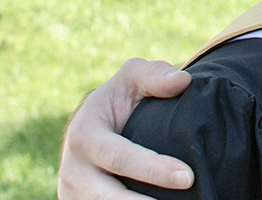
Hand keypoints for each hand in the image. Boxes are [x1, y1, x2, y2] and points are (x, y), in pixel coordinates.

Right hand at [58, 59, 194, 197]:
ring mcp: (75, 194)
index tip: (186, 177)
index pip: (119, 157)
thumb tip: (182, 81)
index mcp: (84, 136)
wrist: (98, 126)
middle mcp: (74, 171)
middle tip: (182, 198)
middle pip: (106, 197)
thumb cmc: (121, 98)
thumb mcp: (132, 78)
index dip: (152, 169)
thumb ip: (154, 75)